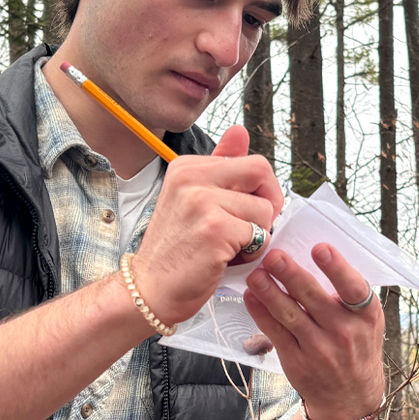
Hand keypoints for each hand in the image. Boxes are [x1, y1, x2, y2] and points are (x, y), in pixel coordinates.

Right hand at [131, 125, 283, 324]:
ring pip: (264, 209)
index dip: (259, 191)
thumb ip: (221, 166)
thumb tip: (240, 130)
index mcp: (187, 166)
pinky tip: (226, 260)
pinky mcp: (215, 230)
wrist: (149, 289)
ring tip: (229, 247)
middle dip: (269, 203)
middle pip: (261, 172)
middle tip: (251, 227)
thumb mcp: (194, 199)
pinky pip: (259, 235)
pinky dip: (251, 254)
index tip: (242, 211)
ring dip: (257, 235)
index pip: (250, 162)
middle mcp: (192, 177)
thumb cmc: (176, 249)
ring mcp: (202, 202)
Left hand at [243, 244, 386, 419]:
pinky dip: (261, 313)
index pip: (353, 288)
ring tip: (256, 273)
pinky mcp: (297, 361)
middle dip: (291, 274)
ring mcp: (319, 349)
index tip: (319, 248)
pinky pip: (275, 332)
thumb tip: (314, 256)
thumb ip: (349, 295)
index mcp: (366, 316)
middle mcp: (344, 332)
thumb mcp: (366, 322)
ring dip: (270, 292)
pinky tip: (251, 296)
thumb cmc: (358, 347)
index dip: (337, 268)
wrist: (351, 398)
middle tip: (273, 255)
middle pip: (314, 298)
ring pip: (290, 315)